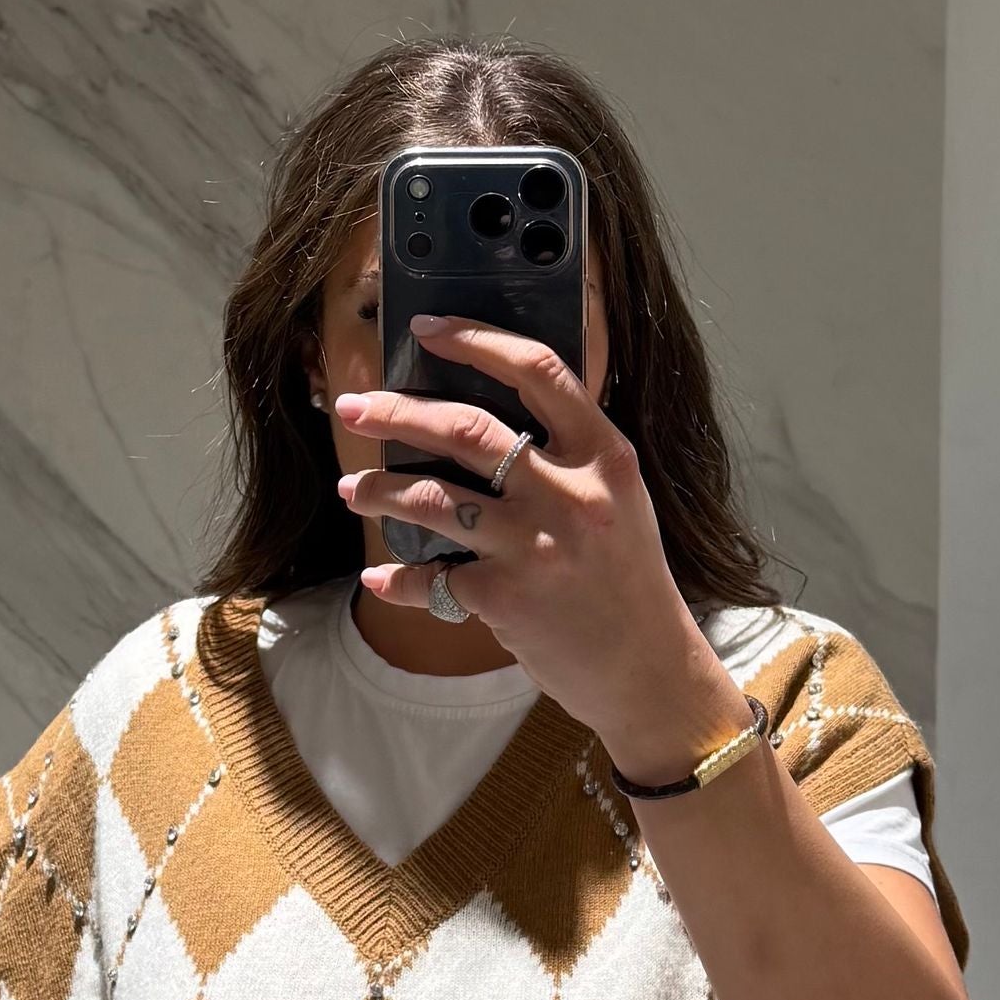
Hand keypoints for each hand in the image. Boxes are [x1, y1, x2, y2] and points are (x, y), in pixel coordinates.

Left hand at [332, 311, 753, 789]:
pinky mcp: (505, 597)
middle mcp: (570, 493)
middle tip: (354, 406)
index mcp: (604, 455)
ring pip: (432, 497)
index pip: (538, 370)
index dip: (475, 340)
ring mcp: (534, 546)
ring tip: (350, 489)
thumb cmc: (627, 583)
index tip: (427, 329)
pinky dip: (399, 580)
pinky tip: (381, 579)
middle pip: (465, 428)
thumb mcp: (618, 501)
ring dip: (378, 489)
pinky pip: (431, 578)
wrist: (648, 670)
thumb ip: (569, 458)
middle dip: (395, 411)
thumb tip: (487, 420)